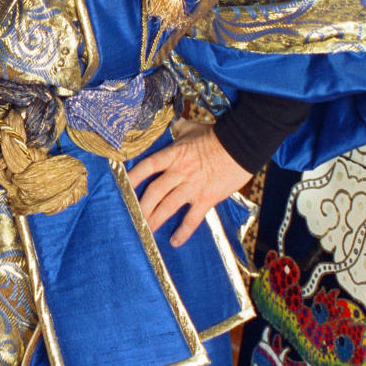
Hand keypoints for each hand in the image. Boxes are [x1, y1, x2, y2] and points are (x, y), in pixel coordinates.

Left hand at [125, 120, 251, 247]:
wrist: (243, 145)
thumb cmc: (217, 134)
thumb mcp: (192, 128)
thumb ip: (178, 128)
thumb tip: (171, 123)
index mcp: (173, 155)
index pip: (147, 167)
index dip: (132, 177)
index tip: (122, 187)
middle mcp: (179, 172)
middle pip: (154, 192)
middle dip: (141, 207)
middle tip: (133, 218)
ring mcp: (192, 186)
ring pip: (168, 207)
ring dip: (155, 220)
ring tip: (146, 231)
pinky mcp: (207, 198)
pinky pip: (192, 219)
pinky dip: (183, 232)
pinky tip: (175, 241)